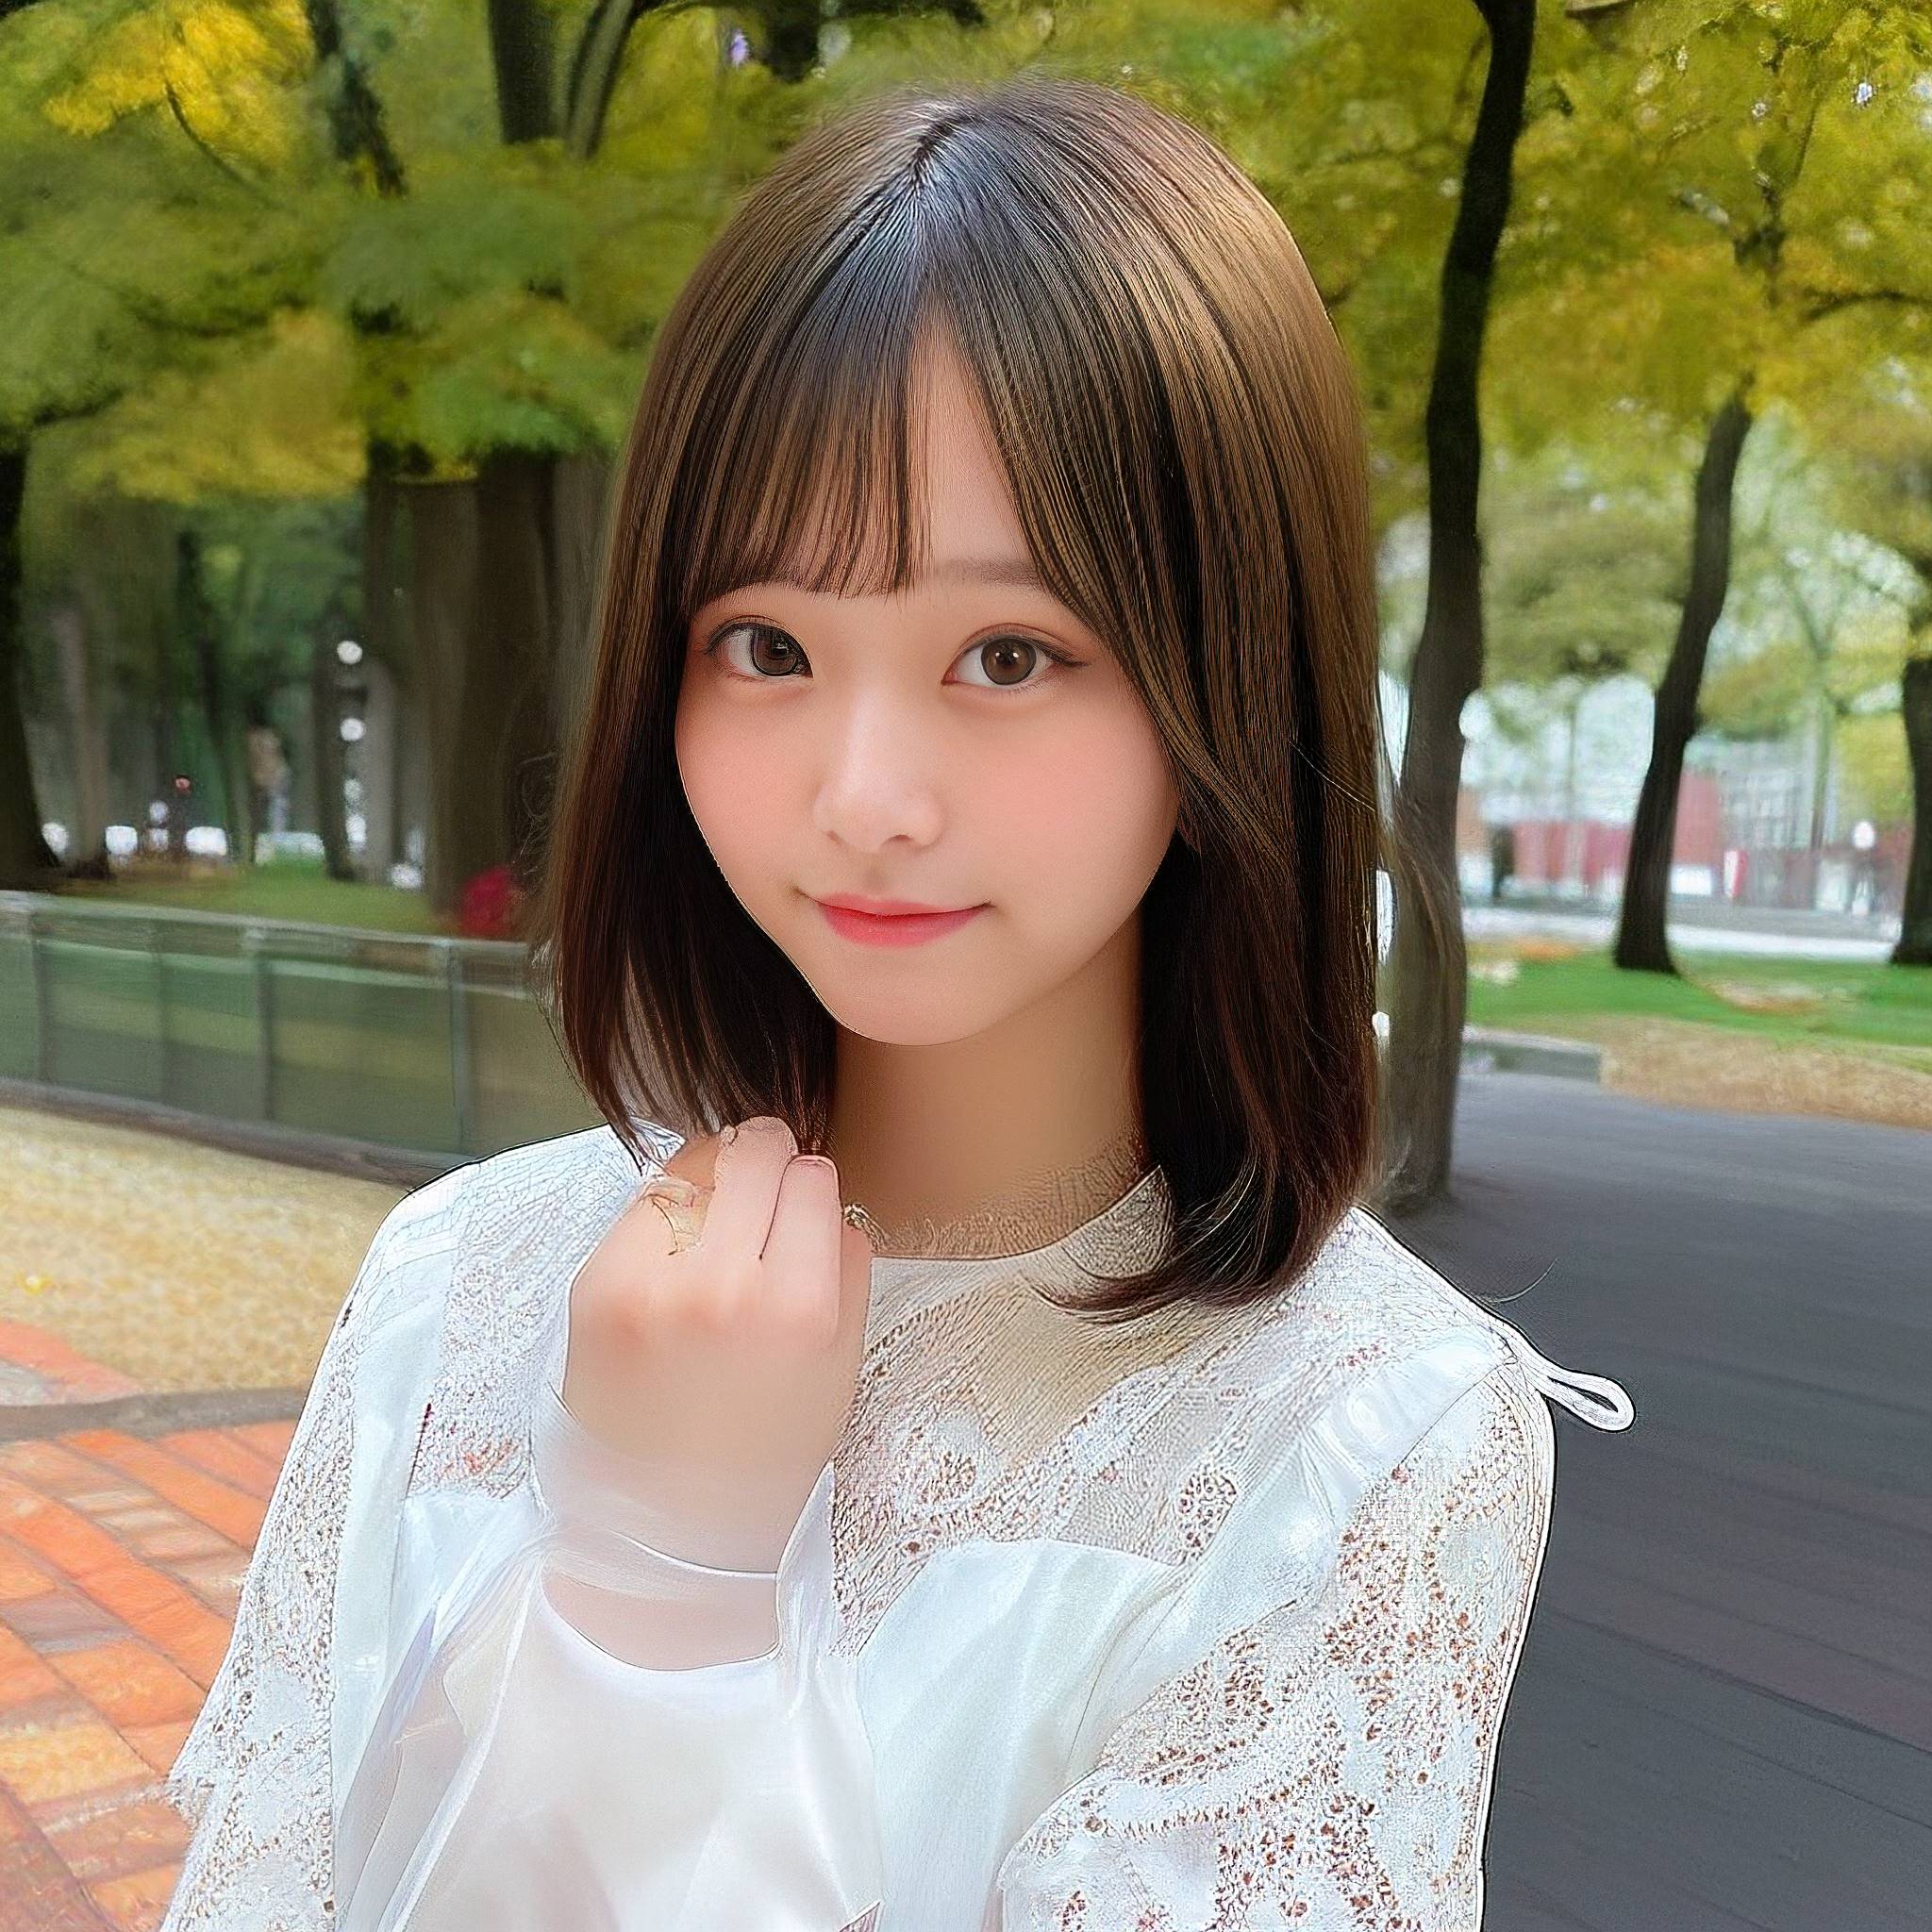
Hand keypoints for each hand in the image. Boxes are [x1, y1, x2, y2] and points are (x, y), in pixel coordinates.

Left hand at [560, 1116, 874, 1572]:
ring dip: (713, 1178)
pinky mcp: (595, 1286)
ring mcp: (651, 1282)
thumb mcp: (840, 1369)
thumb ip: (846, 1270)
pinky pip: (642, 1205)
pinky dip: (663, 1214)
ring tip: (715, 1220)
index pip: (814, 1180)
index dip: (812, 1186)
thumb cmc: (762, 1455)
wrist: (662, 1529)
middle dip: (766, 1158)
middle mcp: (725, 1284)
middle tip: (763, 1184)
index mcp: (801, 1309)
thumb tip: (822, 1196)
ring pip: (693, 1164)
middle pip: (754, 1152)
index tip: (803, 1206)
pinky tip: (672, 1252)